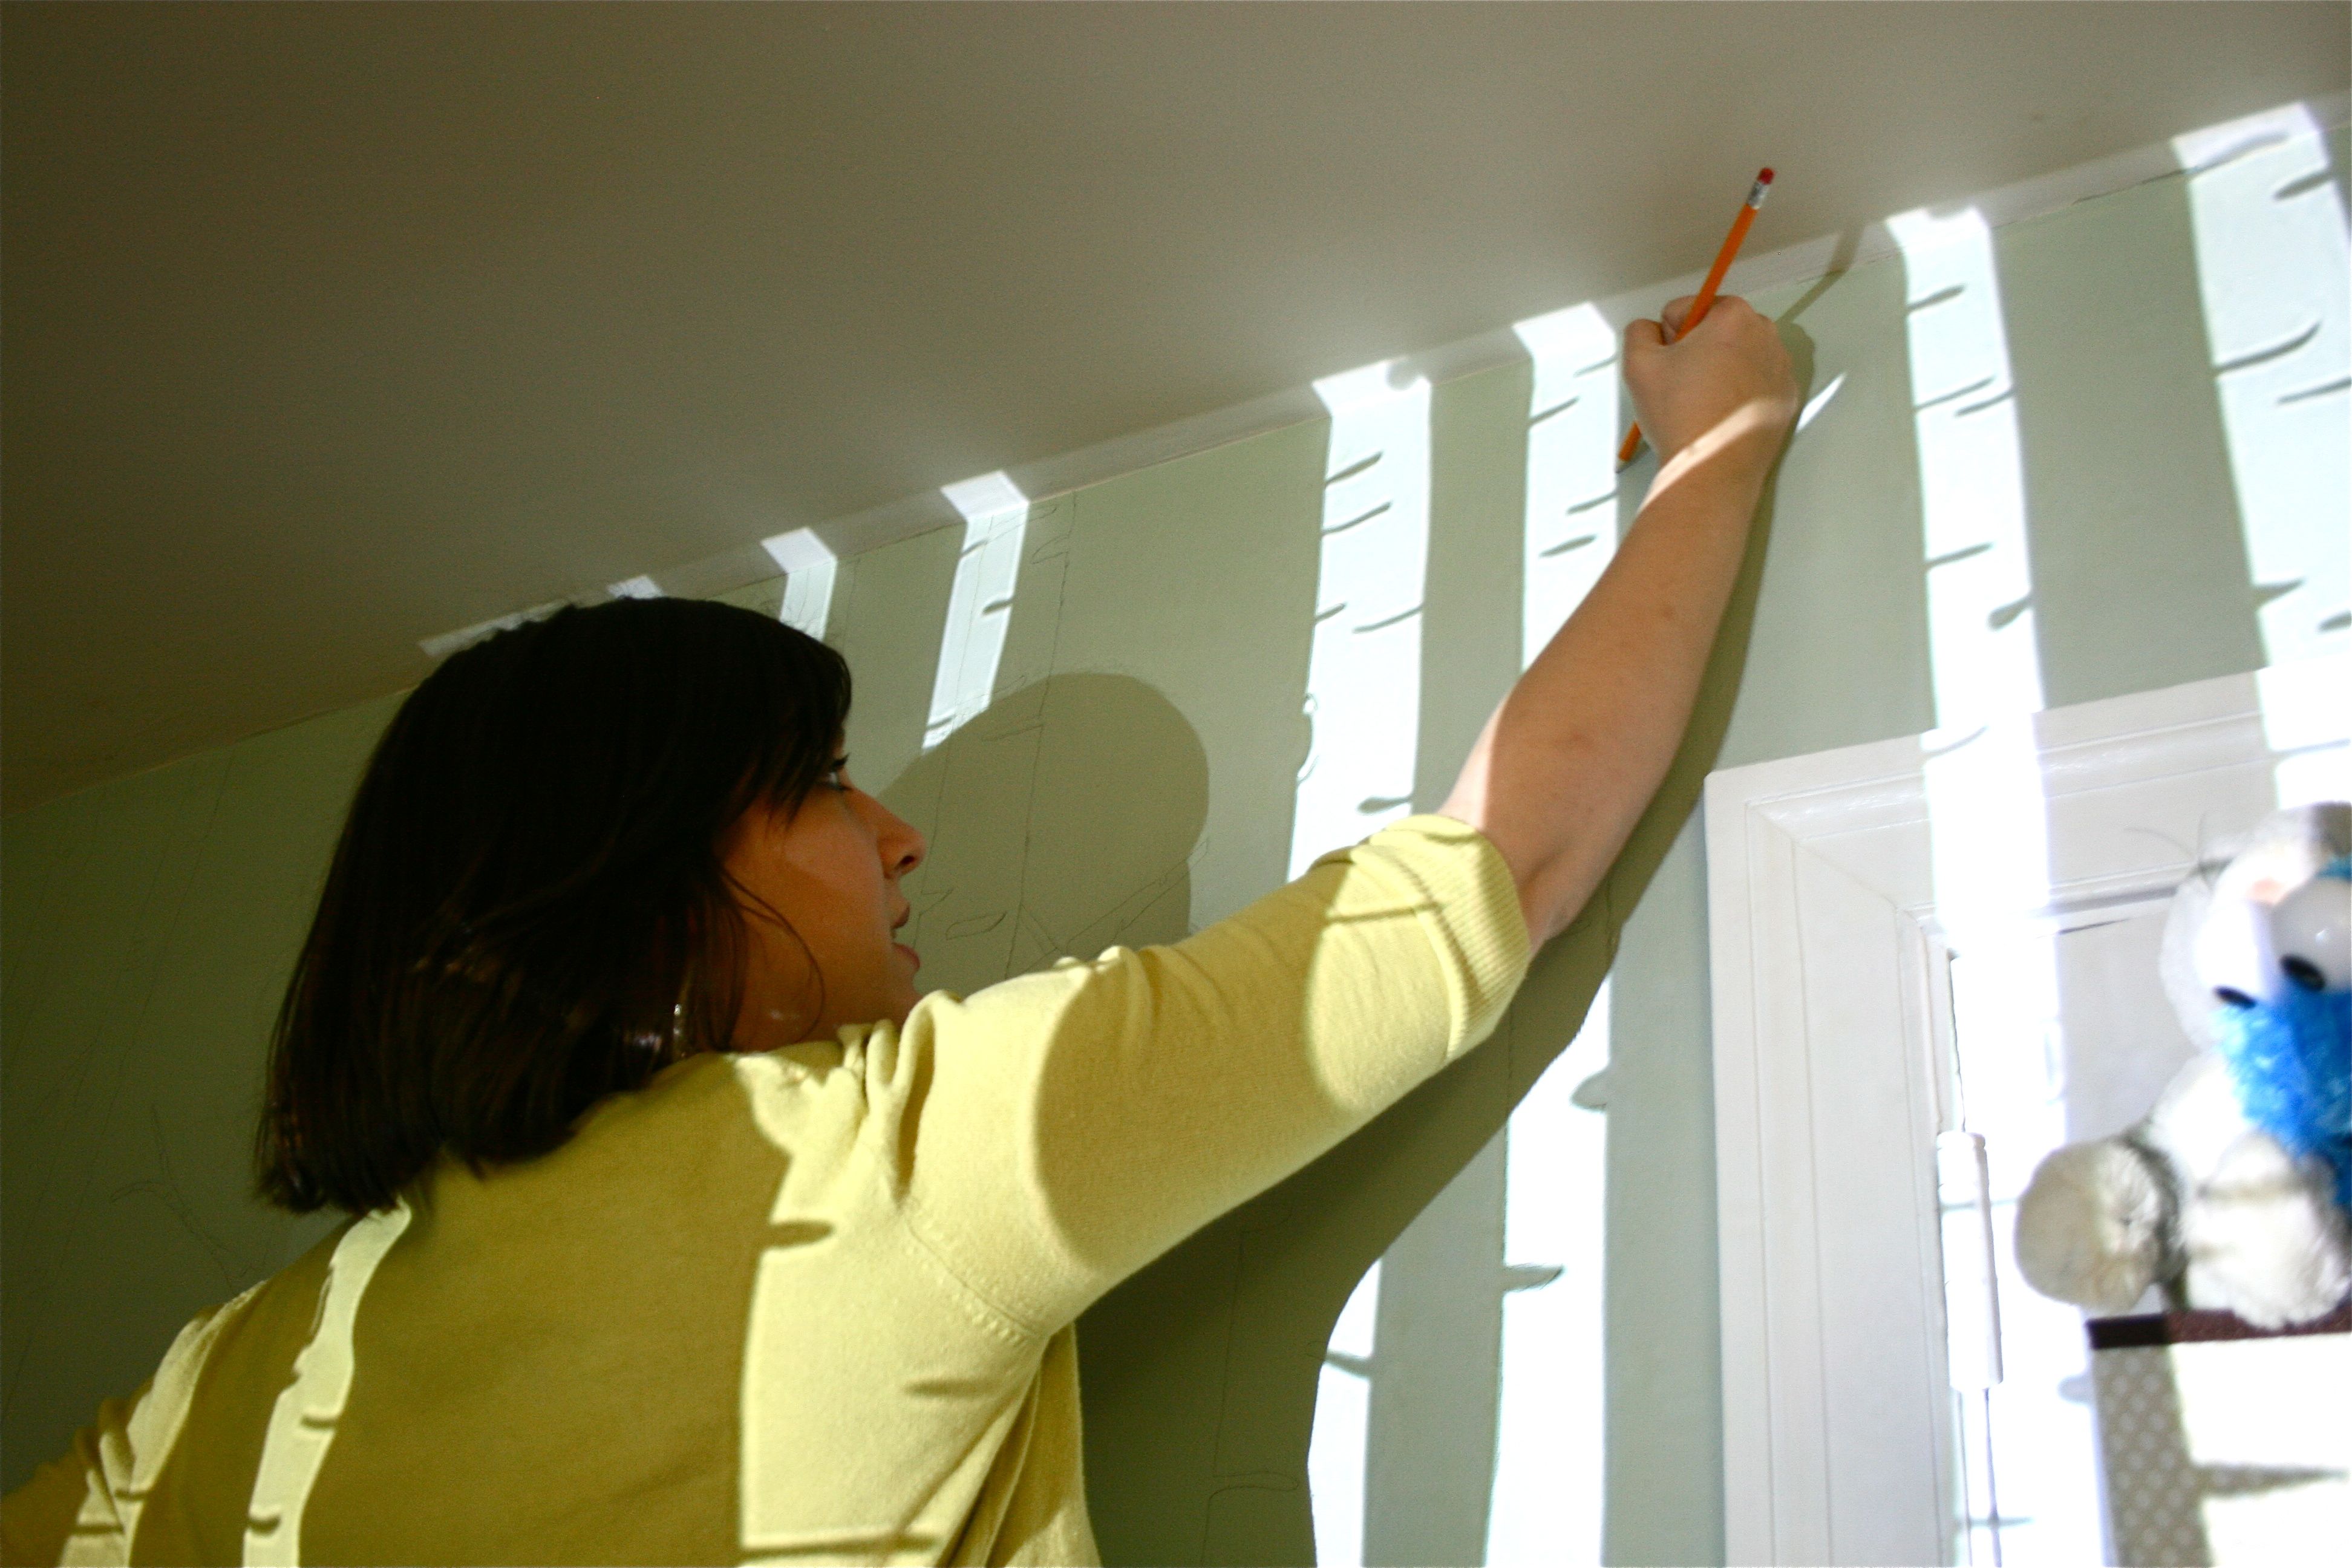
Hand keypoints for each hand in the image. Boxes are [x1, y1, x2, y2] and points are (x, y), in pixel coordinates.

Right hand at [1622, 295, 1798, 468]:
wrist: (1713, 469)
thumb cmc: (1678, 413)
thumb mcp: (1638, 364)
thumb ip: (1639, 331)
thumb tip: (1652, 331)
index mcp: (1733, 316)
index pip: (1688, 308)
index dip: (1669, 335)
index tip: (1669, 364)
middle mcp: (1766, 334)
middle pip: (1718, 329)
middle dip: (1698, 349)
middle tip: (1683, 385)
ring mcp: (1782, 368)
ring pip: (1738, 356)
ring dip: (1719, 369)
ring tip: (1702, 404)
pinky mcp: (1786, 398)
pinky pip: (1756, 383)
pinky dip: (1739, 393)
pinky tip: (1722, 416)